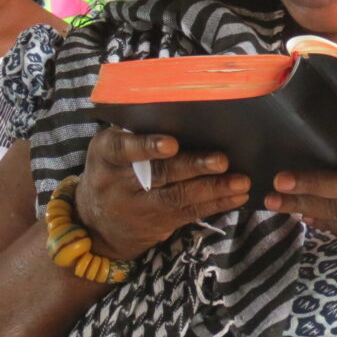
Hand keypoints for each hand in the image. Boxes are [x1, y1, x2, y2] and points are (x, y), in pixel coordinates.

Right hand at [75, 128, 250, 260]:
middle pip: (160, 174)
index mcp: (106, 154)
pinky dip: (216, 204)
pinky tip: (237, 196)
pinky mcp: (158, 223)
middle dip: (193, 167)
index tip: (172, 144)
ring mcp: (140, 207)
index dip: (147, 146)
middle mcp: (120, 182)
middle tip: (221, 161)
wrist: (96, 224)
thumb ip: (137, 133)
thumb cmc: (113, 169)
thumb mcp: (111, 149)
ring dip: (214, 189)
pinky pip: (190, 213)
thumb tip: (187, 112)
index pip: (123, 149)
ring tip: (240, 181)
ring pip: (179, 197)